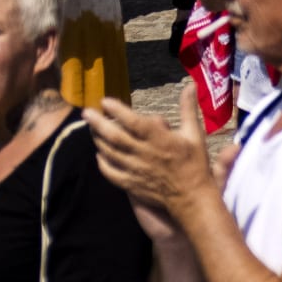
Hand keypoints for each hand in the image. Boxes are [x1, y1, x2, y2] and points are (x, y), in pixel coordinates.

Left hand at [88, 97, 216, 217]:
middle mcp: (145, 154)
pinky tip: (99, 154)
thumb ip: (188, 109)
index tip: (105, 101)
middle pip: (115, 137)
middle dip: (98, 123)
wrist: (191, 196)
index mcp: (161, 140)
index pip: (135, 122)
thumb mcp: (195, 133)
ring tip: (90, 128)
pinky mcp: (130, 184)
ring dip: (98, 139)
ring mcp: (135, 170)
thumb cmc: (194, 163)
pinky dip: (102, 162)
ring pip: (110, 153)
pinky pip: (110, 172)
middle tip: (86, 112)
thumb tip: (190, 85)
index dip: (118, 111)